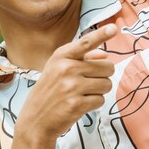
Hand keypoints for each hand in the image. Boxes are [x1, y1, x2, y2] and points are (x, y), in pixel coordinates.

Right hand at [15, 24, 116, 141]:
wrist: (35, 121)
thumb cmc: (50, 91)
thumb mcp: (58, 69)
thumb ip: (82, 58)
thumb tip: (105, 55)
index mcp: (61, 56)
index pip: (86, 42)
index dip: (101, 34)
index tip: (114, 28)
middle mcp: (66, 68)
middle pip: (107, 67)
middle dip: (103, 76)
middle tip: (88, 83)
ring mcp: (71, 86)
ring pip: (107, 84)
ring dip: (99, 91)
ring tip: (82, 94)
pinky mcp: (77, 104)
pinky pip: (101, 100)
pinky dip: (94, 104)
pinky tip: (80, 105)